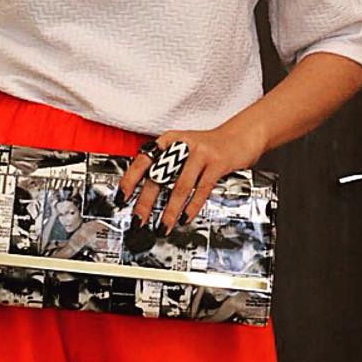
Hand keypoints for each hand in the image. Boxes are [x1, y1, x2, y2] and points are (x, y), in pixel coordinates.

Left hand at [115, 118, 266, 234]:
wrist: (240, 136)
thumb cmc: (209, 147)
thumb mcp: (184, 149)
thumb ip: (168, 165)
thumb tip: (147, 192)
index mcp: (170, 140)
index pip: (144, 160)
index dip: (130, 179)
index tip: (121, 197)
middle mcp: (182, 144)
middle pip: (159, 176)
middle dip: (146, 202)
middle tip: (138, 220)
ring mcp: (200, 153)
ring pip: (180, 186)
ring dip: (170, 210)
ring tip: (163, 226)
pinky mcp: (217, 163)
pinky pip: (201, 189)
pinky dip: (191, 206)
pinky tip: (185, 218)